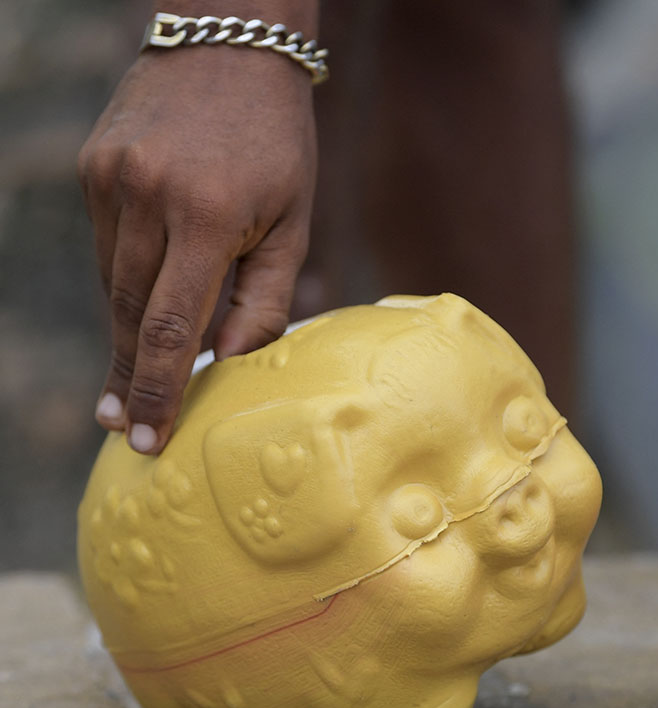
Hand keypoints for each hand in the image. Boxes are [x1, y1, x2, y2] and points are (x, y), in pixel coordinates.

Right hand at [78, 40, 316, 454]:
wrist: (229, 47)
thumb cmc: (279, 143)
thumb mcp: (293, 221)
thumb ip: (266, 298)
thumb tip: (233, 366)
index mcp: (207, 216)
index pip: (174, 327)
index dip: (158, 390)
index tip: (143, 439)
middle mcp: (147, 198)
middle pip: (132, 314)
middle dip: (132, 376)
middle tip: (127, 428)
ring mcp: (110, 180)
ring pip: (114, 284)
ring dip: (129, 331)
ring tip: (136, 379)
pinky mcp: (93, 169)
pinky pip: (107, 246)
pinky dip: (126, 280)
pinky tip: (144, 300)